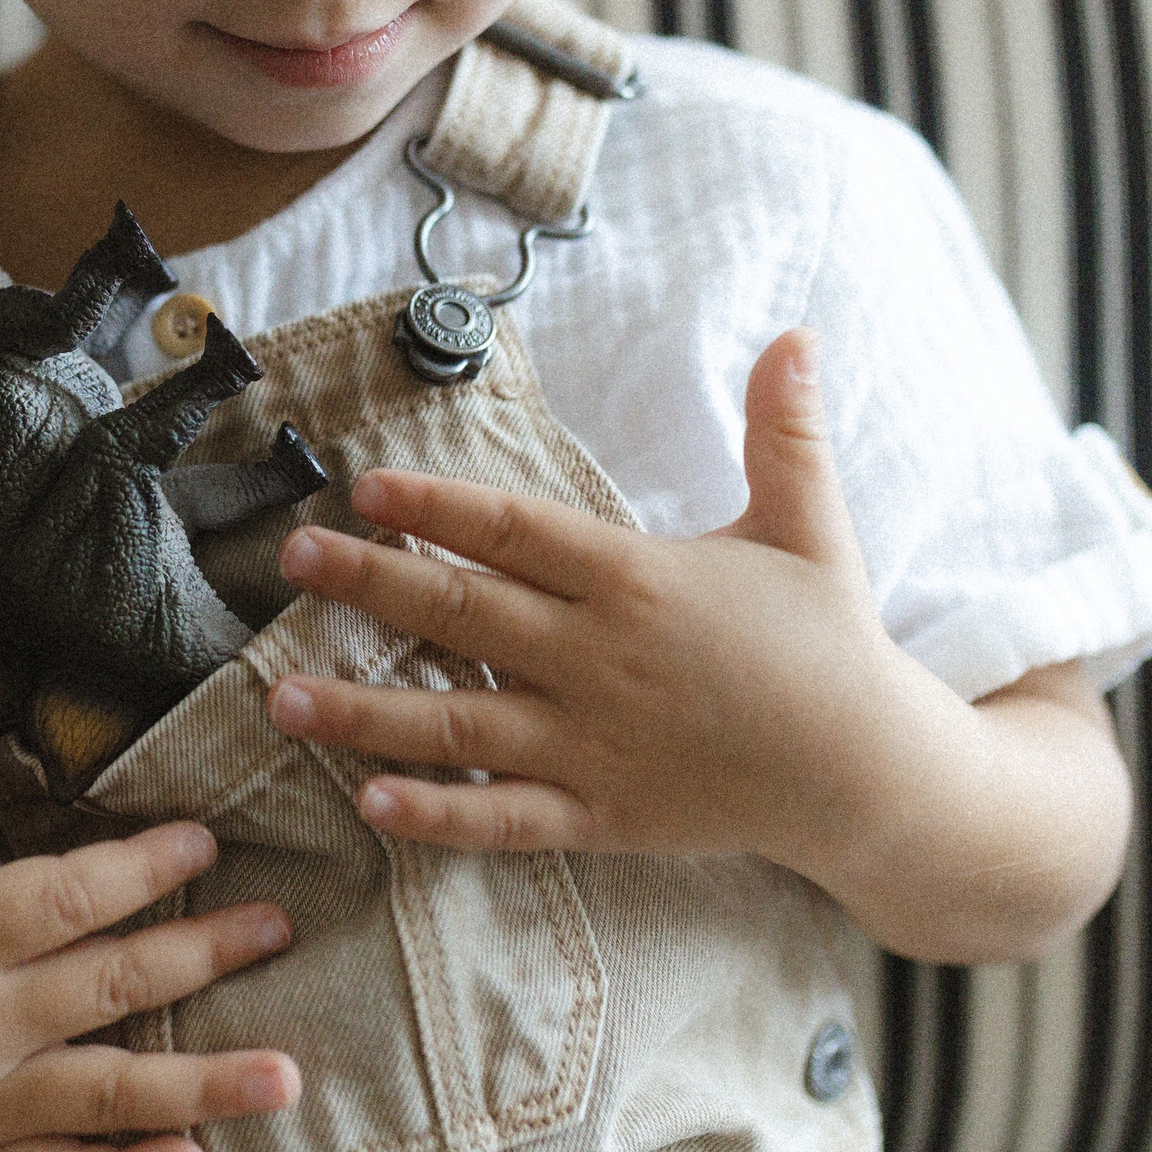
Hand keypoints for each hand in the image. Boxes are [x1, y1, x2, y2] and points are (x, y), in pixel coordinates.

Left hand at [264, 328, 930, 877]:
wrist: (870, 774)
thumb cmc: (828, 644)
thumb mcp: (808, 528)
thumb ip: (784, 433)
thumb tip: (799, 334)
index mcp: (639, 581)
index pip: (517, 532)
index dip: (438, 507)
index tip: (364, 486)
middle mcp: (602, 660)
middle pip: (465, 614)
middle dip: (371, 584)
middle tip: (293, 558)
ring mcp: (595, 744)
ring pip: (459, 723)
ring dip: (365, 711)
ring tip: (281, 695)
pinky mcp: (601, 814)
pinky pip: (505, 817)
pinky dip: (438, 814)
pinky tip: (368, 803)